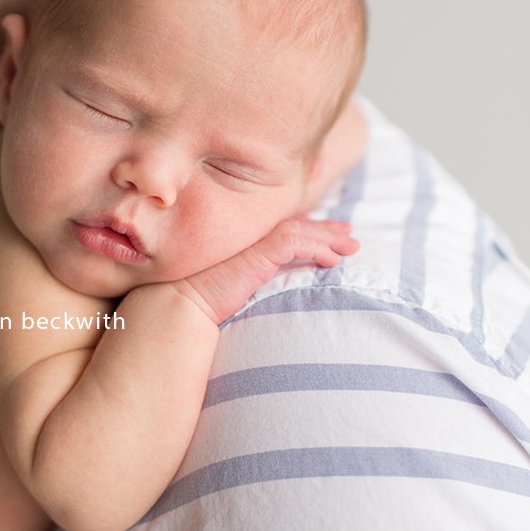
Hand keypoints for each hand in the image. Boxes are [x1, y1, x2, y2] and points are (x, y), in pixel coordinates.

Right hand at [178, 217, 358, 325]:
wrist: (179, 305)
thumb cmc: (195, 301)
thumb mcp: (227, 284)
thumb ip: (246, 276)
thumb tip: (259, 284)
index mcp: (241, 241)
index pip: (281, 227)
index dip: (307, 226)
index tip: (329, 233)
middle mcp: (247, 235)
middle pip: (295, 224)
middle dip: (325, 229)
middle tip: (348, 234)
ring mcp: (252, 241)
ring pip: (301, 231)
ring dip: (329, 239)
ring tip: (351, 247)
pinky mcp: (257, 252)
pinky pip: (296, 244)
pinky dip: (317, 249)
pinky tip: (332, 261)